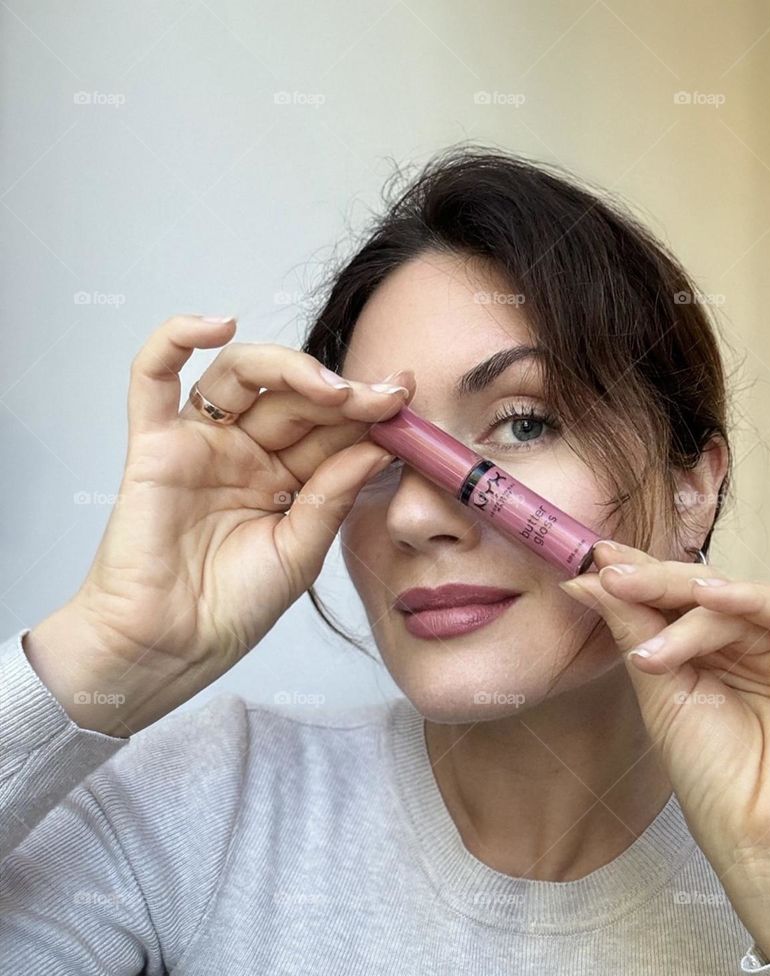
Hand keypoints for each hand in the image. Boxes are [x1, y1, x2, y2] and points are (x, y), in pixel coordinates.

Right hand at [25, 314, 412, 734]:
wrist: (170, 647)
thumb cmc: (230, 610)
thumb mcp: (301, 553)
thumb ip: (332, 496)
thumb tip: (376, 447)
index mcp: (286, 479)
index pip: (330, 428)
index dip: (366, 411)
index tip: (405, 399)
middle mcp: (246, 453)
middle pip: (294, 398)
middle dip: (341, 392)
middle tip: (380, 395)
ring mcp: (201, 444)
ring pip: (241, 375)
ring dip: (287, 368)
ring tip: (329, 386)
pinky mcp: (155, 445)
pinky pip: (153, 377)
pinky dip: (176, 339)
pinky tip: (217, 324)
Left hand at [559, 541, 769, 956]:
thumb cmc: (718, 785)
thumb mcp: (662, 697)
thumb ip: (636, 633)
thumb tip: (590, 578)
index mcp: (719, 660)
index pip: (678, 607)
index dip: (639, 583)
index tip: (593, 564)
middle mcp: (761, 648)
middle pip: (707, 597)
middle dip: (654, 581)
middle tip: (609, 570)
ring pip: (742, 601)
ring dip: (685, 598)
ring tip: (635, 597)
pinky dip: (751, 600)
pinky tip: (708, 598)